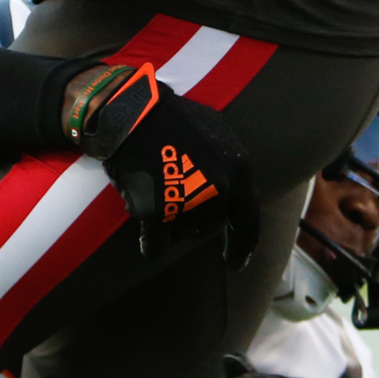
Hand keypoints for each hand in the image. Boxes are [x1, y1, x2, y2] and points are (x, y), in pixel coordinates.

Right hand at [80, 68, 260, 267]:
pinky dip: (150, 243)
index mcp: (237, 170)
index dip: (242, 246)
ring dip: (171, 225)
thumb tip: (235, 194)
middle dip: (195, 222)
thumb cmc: (172, 120)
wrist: (131, 113)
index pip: (247, 220)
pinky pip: (156, 243)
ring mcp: (188, 201)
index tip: (236, 263)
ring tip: (156, 195)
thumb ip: (229, 166)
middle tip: (176, 202)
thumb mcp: (216, 134)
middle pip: (209, 227)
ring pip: (183, 234)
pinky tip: (146, 238)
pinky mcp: (157, 212)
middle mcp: (219, 189)